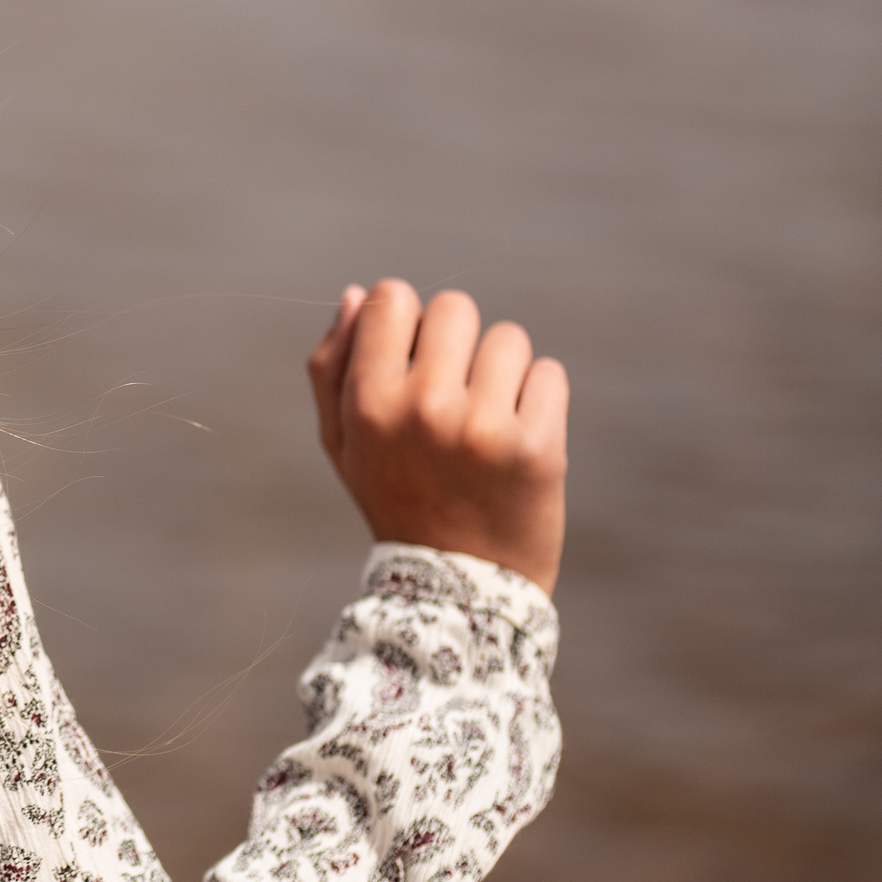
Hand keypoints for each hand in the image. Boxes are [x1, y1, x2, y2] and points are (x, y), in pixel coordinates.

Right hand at [306, 278, 567, 593]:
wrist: (459, 586)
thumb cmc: (395, 498)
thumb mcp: (343, 442)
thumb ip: (333, 367)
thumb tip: (356, 295)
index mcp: (368, 403)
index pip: (391, 298)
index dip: (404, 320)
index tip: (411, 357)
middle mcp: (422, 408)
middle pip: (454, 308)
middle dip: (457, 341)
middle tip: (453, 391)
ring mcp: (482, 428)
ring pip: (507, 338)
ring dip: (501, 370)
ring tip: (487, 419)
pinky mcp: (538, 447)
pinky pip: (548, 374)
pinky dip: (539, 398)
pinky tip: (518, 435)